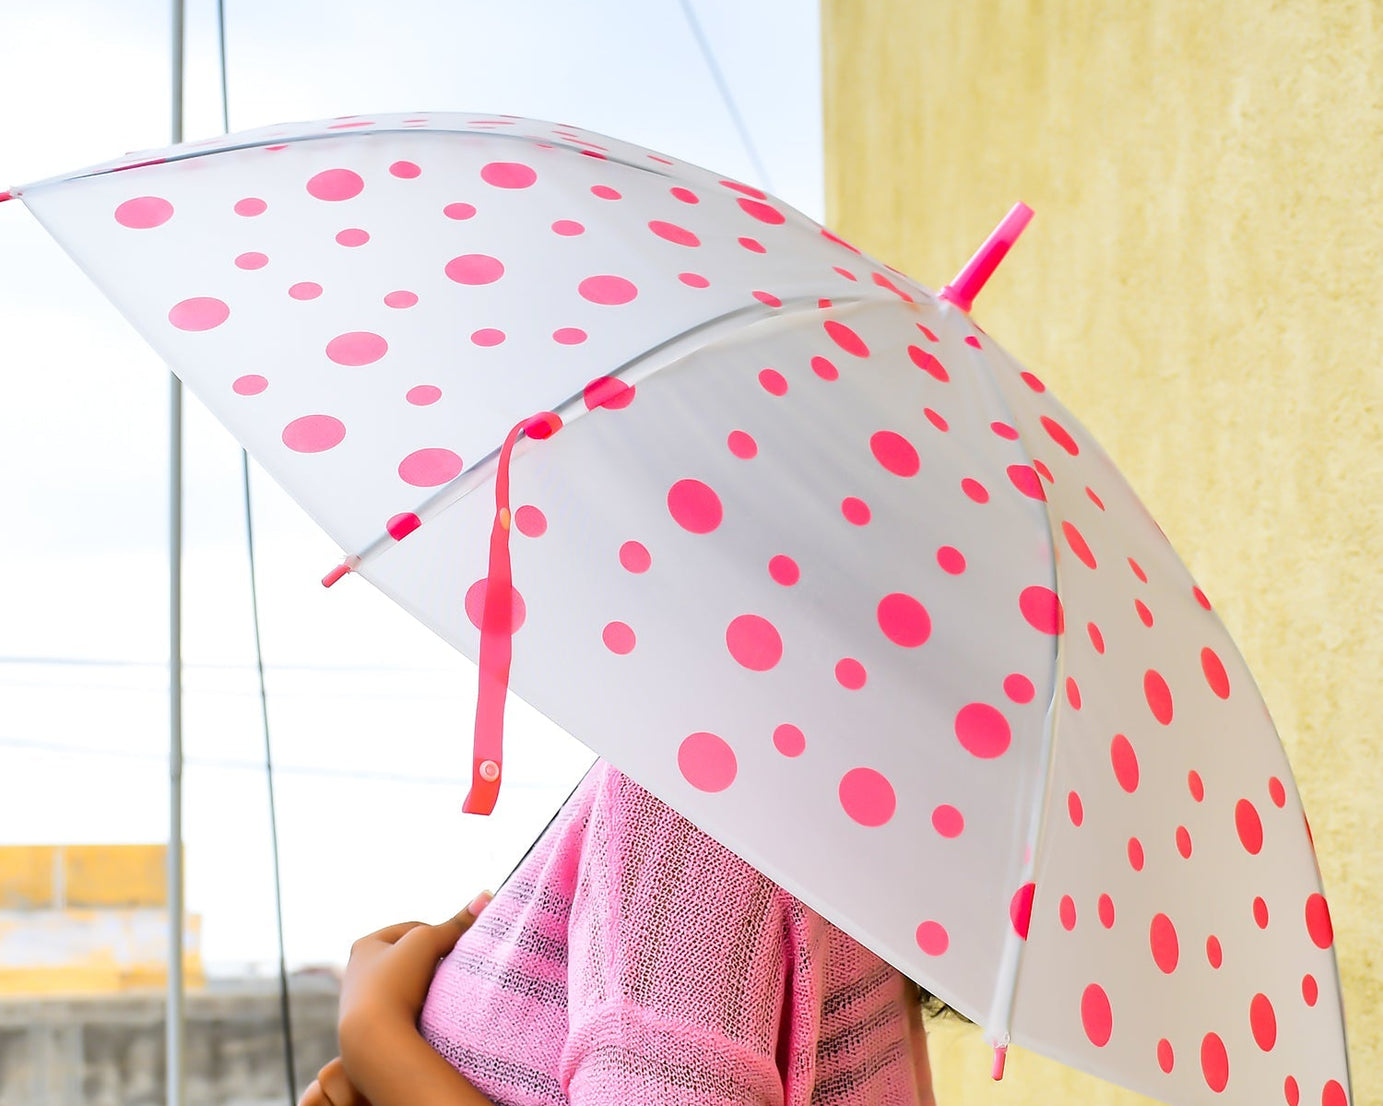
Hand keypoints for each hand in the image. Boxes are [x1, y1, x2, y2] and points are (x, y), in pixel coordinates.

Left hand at [300, 891, 493, 1105]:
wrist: (373, 1041)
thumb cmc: (395, 981)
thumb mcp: (427, 942)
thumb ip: (456, 923)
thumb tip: (485, 896)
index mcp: (364, 945)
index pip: (411, 929)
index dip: (436, 934)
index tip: (455, 946)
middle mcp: (358, 972)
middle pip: (408, 959)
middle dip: (431, 963)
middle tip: (452, 969)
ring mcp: (363, 1003)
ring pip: (406, 986)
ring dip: (425, 988)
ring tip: (444, 993)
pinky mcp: (372, 1029)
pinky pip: (404, 1011)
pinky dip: (419, 1010)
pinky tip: (432, 1015)